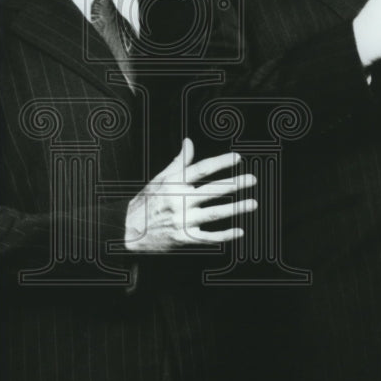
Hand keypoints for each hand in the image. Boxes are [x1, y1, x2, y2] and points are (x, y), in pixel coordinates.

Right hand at [124, 138, 255, 251]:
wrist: (128, 229)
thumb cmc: (145, 202)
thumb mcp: (159, 179)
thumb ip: (178, 162)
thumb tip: (189, 142)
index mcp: (174, 183)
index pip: (201, 169)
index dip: (220, 162)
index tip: (238, 158)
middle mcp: (179, 200)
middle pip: (213, 190)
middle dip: (235, 184)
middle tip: (252, 179)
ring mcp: (182, 220)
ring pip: (214, 213)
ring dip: (236, 208)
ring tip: (253, 203)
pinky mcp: (184, 237)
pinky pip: (208, 237)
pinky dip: (225, 235)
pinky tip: (239, 231)